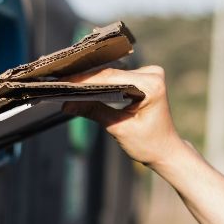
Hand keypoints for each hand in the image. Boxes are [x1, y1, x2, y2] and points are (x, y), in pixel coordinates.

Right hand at [62, 66, 183, 167]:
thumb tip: (67, 104)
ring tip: (65, 81)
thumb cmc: (148, 144)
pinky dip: (99, 82)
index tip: (62, 81)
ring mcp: (149, 73)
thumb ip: (94, 111)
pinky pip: (116, 77)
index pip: (110, 78)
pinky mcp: (143, 77)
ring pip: (111, 73)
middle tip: (58, 79)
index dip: (84, 80)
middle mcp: (152, 73)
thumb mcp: (118, 129)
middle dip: (84, 79)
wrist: (165, 150)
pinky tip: (80, 83)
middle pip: (110, 73)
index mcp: (151, 85)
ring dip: (90, 79)